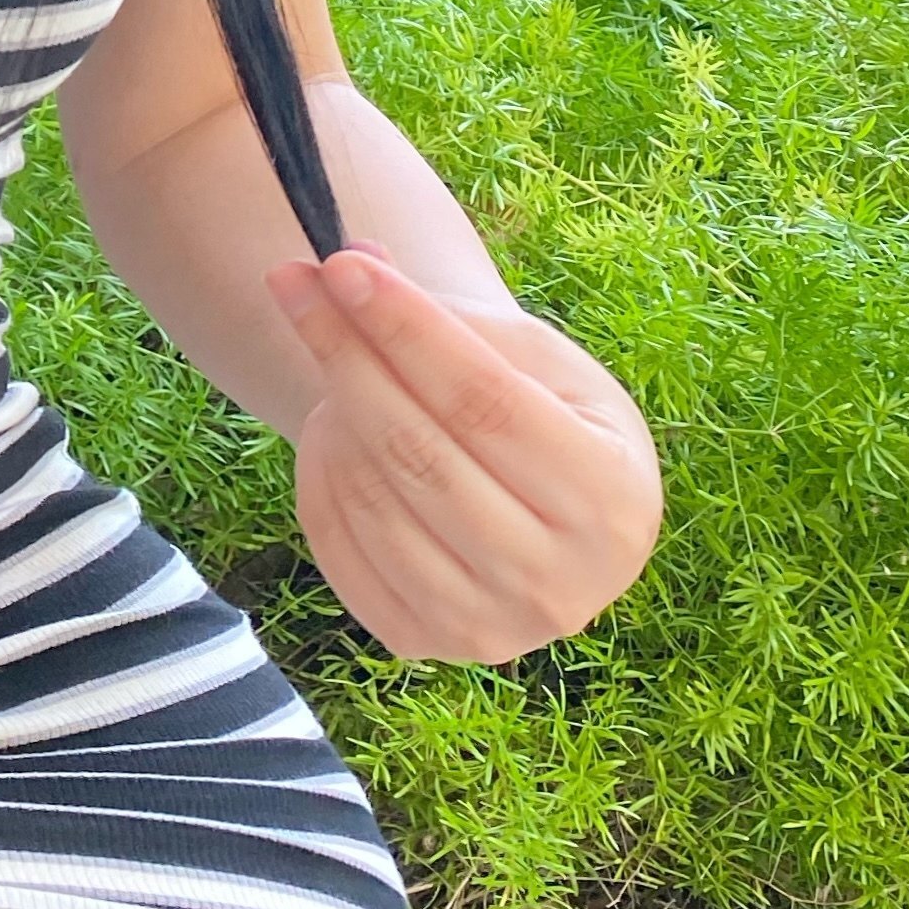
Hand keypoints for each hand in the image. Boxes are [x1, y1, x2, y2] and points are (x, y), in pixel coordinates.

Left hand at [266, 243, 661, 663]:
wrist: (536, 509)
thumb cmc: (540, 412)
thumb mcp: (532, 357)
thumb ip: (445, 313)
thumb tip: (350, 265)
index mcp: (614, 499)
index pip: (486, 402)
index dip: (408, 328)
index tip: (343, 265)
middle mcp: (562, 584)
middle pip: (420, 454)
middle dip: (347, 355)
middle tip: (294, 281)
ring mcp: (491, 630)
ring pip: (374, 502)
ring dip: (332, 412)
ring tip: (328, 351)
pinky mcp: (423, 643)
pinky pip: (341, 547)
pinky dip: (319, 474)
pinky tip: (329, 423)